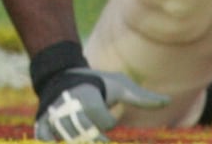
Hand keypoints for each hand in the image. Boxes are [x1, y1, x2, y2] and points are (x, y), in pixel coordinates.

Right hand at [35, 67, 167, 140]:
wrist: (65, 74)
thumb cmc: (98, 83)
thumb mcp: (120, 86)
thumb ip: (141, 98)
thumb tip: (167, 101)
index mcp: (90, 95)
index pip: (103, 120)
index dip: (108, 120)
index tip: (109, 116)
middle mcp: (70, 105)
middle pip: (85, 133)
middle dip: (94, 137)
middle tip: (97, 135)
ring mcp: (55, 113)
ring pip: (67, 137)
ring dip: (76, 138)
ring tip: (84, 136)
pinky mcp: (43, 119)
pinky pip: (43, 135)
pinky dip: (48, 139)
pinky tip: (56, 140)